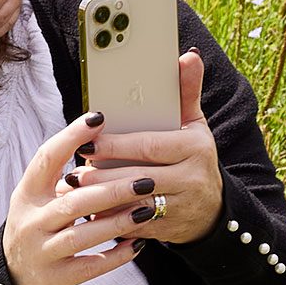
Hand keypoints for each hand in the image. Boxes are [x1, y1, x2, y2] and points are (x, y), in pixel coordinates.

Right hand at [2, 112, 153, 284]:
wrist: (14, 275)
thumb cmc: (37, 224)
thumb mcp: (37, 196)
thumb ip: (62, 173)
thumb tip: (101, 135)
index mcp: (27, 193)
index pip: (46, 158)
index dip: (71, 136)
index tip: (99, 117)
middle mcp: (30, 221)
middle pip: (73, 202)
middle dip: (112, 190)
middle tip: (145, 179)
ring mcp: (41, 252)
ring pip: (82, 235)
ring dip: (117, 222)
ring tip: (147, 209)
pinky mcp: (55, 278)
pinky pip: (90, 267)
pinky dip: (116, 256)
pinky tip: (138, 243)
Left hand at [54, 51, 223, 246]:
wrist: (212, 211)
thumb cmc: (194, 159)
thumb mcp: (195, 126)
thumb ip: (187, 92)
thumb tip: (188, 55)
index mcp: (195, 149)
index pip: (150, 146)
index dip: (116, 145)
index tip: (87, 143)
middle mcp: (191, 179)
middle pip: (138, 177)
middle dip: (102, 176)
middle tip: (73, 172)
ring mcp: (180, 207)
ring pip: (133, 204)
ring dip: (101, 200)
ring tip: (74, 189)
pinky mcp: (167, 229)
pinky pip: (133, 225)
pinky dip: (109, 220)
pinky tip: (86, 214)